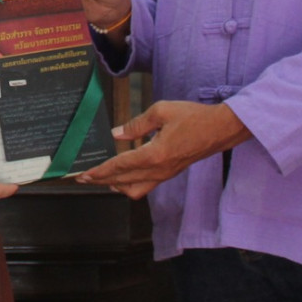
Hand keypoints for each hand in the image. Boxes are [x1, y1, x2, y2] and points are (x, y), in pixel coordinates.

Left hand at [75, 101, 250, 198]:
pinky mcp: (170, 173)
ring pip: (134, 189)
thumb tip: (117, 133)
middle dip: (100, 180)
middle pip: (122, 181)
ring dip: (115, 185)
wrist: (220, 129)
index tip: (83, 175)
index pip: (120, 166)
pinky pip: (145, 186)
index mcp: (155, 155)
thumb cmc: (193, 117)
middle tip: (82, 179)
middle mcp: (159, 170)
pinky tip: (123, 176)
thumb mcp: (162, 111)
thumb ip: (137, 124)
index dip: (99, 171)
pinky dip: (129, 184)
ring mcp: (165, 175)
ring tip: (100, 178)